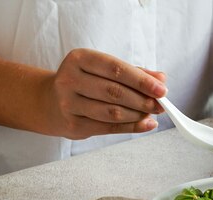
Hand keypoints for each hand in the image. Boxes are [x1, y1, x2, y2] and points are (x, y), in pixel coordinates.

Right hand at [44, 48, 166, 138]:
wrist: (51, 102)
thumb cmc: (85, 82)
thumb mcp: (105, 70)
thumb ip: (134, 73)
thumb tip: (161, 79)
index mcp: (80, 59)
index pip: (116, 69)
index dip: (141, 81)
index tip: (162, 89)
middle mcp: (70, 79)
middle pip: (115, 92)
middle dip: (143, 100)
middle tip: (160, 105)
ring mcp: (69, 103)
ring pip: (112, 112)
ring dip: (138, 115)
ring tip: (151, 114)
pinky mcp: (73, 124)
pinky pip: (109, 128)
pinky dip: (132, 127)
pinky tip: (146, 124)